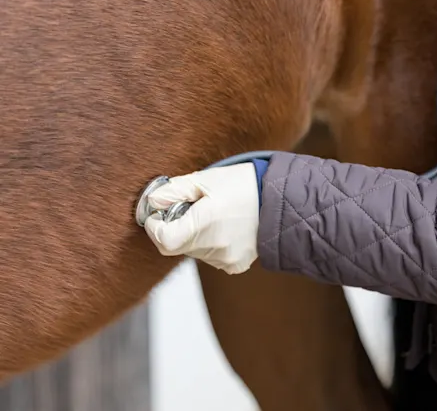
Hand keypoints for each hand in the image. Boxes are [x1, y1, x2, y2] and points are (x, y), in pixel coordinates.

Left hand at [144, 163, 258, 273]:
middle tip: (190, 209)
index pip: (164, 240)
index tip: (157, 215)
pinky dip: (209, 244)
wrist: (278, 200)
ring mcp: (226, 259)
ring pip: (192, 251)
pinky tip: (223, 228)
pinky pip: (209, 257)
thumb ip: (173, 191)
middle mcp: (215, 246)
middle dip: (174, 228)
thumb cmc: (243, 185)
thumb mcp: (205, 179)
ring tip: (212, 216)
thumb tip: (151, 203)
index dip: (154, 227)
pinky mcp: (235, 265)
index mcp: (205, 222)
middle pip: (175, 246)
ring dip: (193, 236)